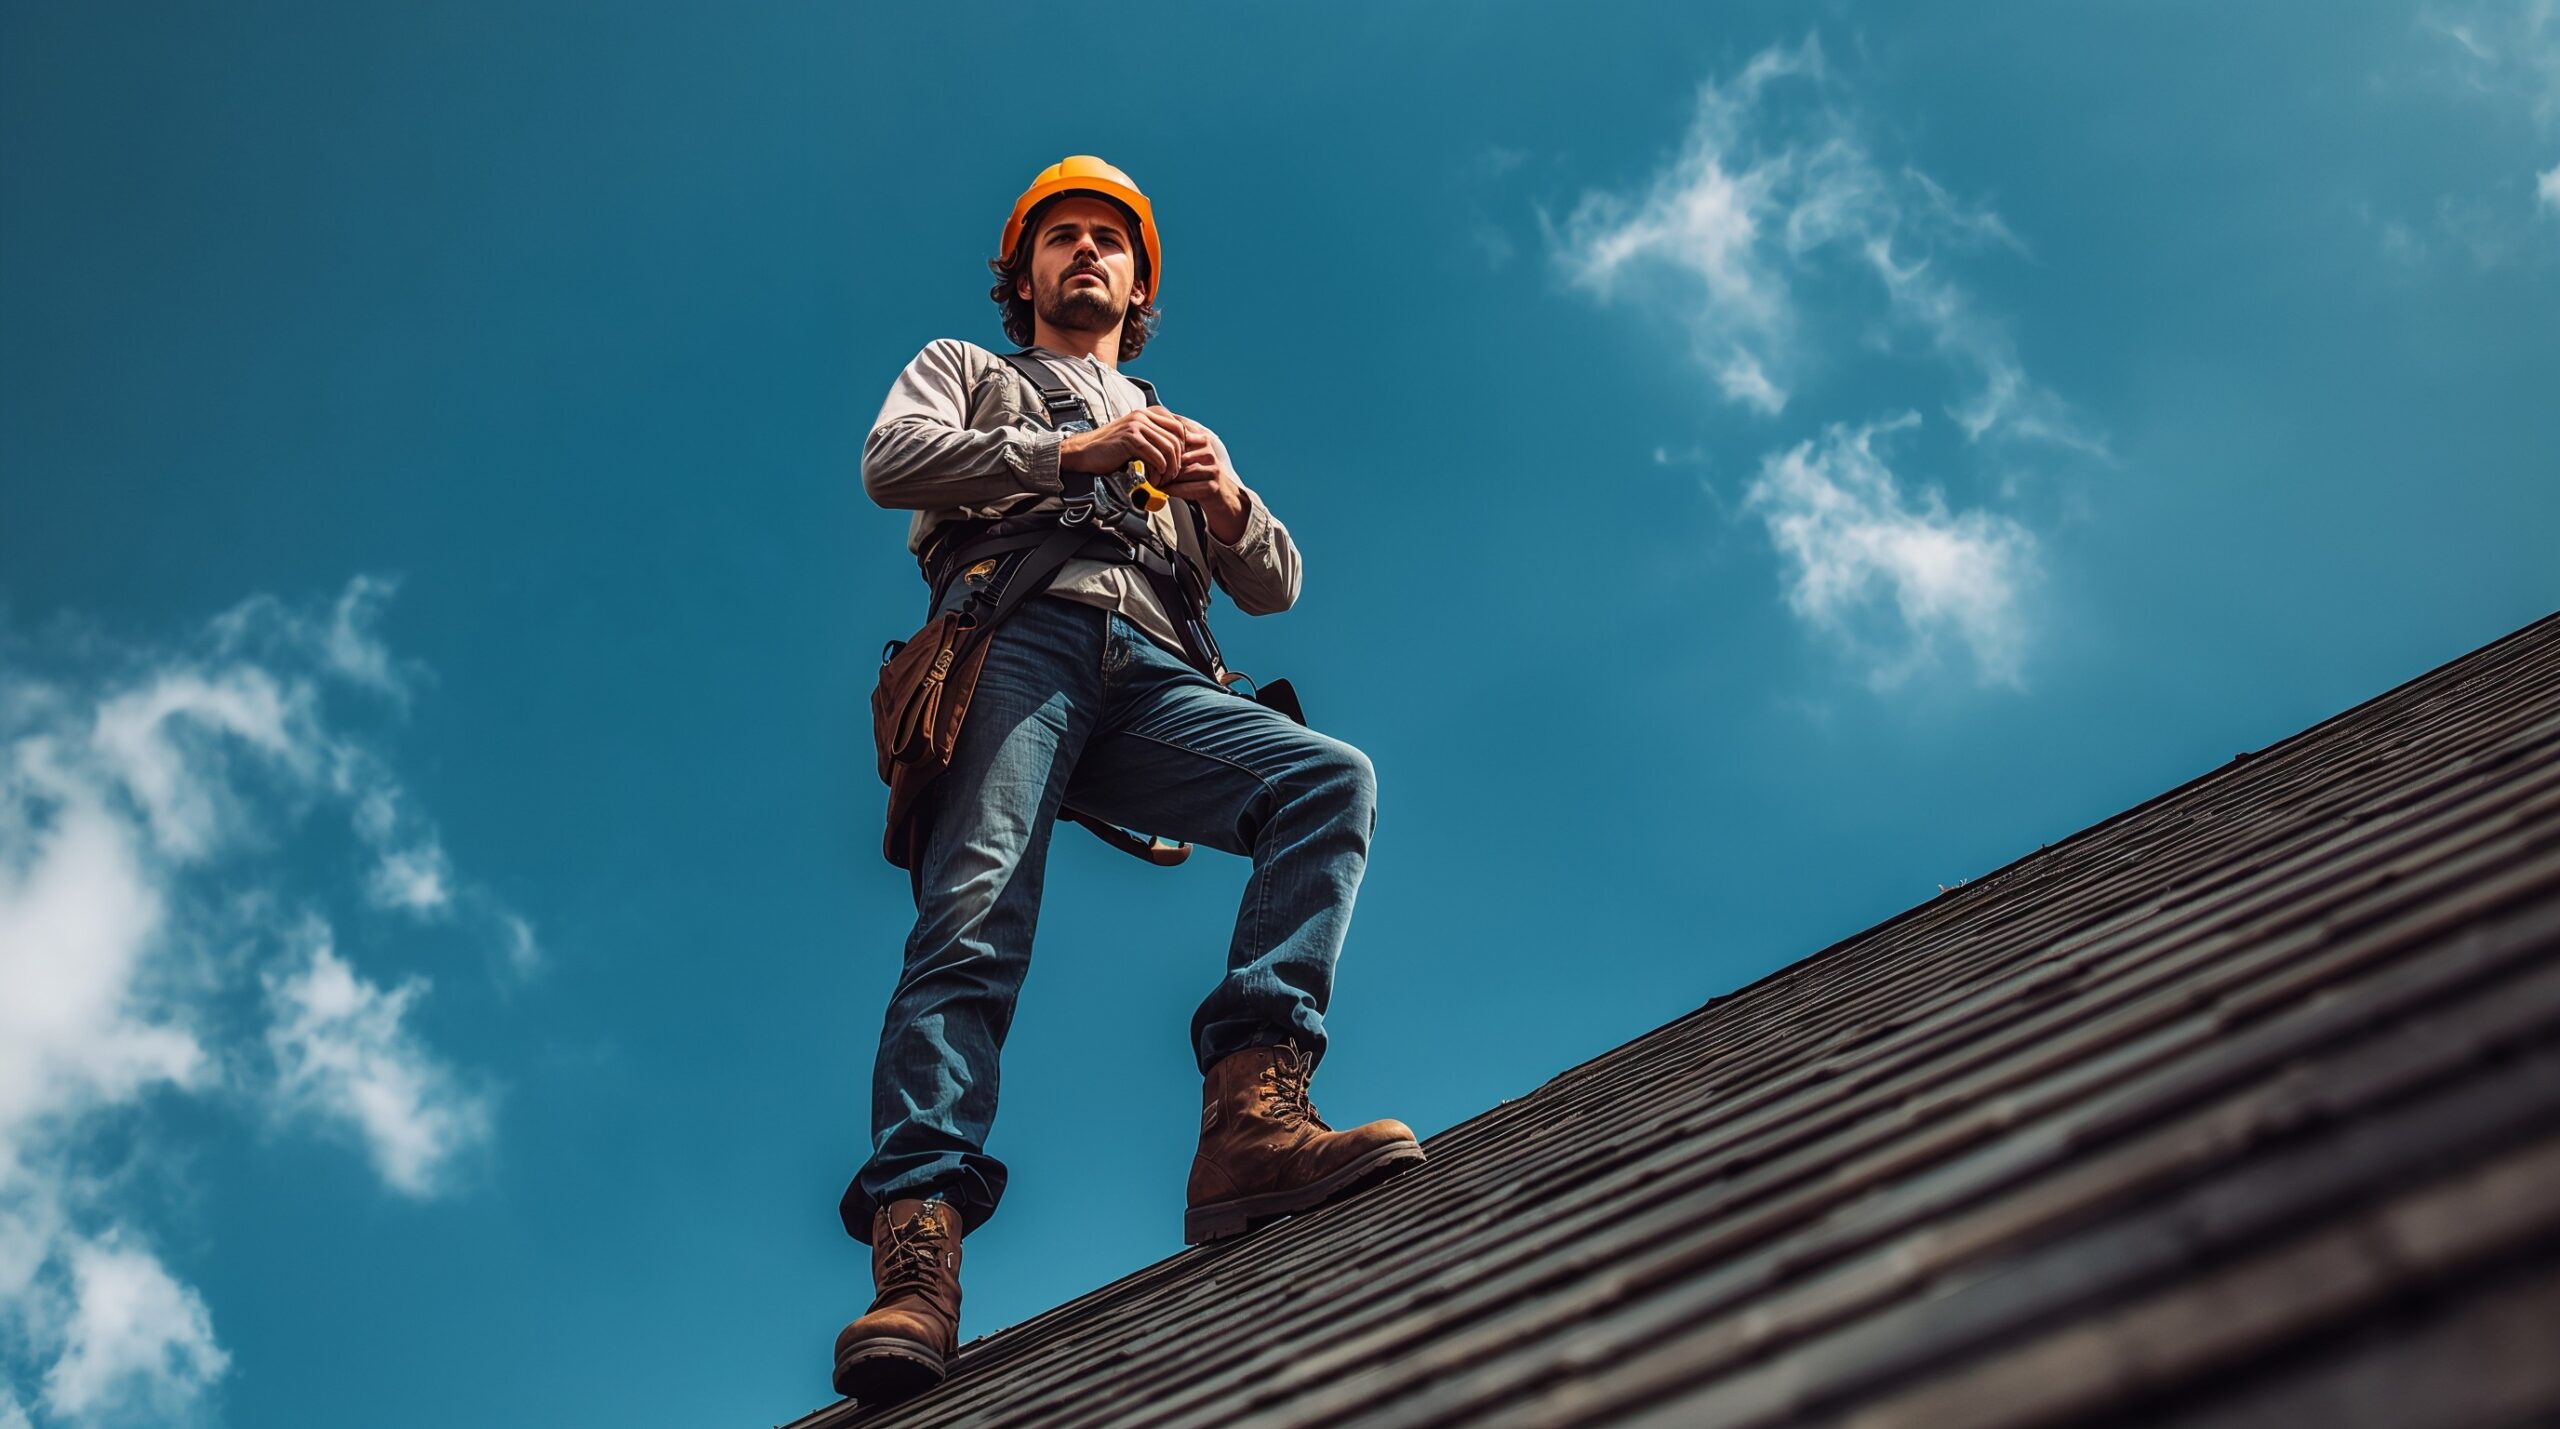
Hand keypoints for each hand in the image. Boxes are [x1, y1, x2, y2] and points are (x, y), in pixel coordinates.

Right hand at [1058, 407, 1188, 476]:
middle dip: (1178, 461)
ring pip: (1168, 447)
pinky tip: (1153, 479)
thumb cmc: (1109, 449)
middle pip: (1177, 438)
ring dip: (1169, 468)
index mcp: (1146, 413)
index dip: (1183, 447)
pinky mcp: (1130, 438)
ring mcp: (1136, 425)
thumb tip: (1176, 451)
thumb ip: (1152, 439)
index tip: (1177, 463)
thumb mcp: (1134, 438)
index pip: (1178, 427)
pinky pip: (1155, 456)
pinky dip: (1158, 471)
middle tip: (1171, 476)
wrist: (1083, 452)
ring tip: (1163, 480)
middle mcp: (1143, 415)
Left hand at [1151, 416, 1250, 545]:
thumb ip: (1174, 443)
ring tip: (1154, 480)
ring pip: (1182, 471)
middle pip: (1179, 455)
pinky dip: (1174, 490)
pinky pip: (1188, 487)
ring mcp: (1212, 469)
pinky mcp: (1212, 486)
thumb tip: (1148, 432)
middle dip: (1162, 463)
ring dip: (1166, 478)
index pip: (1178, 435)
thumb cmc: (1199, 474)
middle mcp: (1208, 452)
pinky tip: (1164, 490)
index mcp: (1202, 440)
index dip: (1162, 442)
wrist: (1221, 495)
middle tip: (1147, 469)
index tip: (1147, 449)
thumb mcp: (1188, 455)